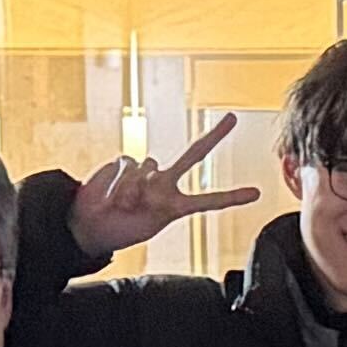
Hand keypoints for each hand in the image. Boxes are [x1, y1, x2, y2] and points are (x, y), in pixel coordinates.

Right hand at [71, 112, 259, 256]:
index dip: (231, 197)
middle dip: (213, 136)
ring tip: (123, 206)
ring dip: (134, 189)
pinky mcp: (125, 163)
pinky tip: (114, 196)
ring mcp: (146, 172)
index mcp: (175, 205)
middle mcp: (165, 184)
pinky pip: (129, 166)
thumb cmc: (121, 229)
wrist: (90, 226)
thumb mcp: (146, 225)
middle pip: (194, 155)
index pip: (208, 200)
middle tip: (232, 117)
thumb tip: (147, 177)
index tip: (256, 194)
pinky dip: (122, 182)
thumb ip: (151, 198)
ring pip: (149, 167)